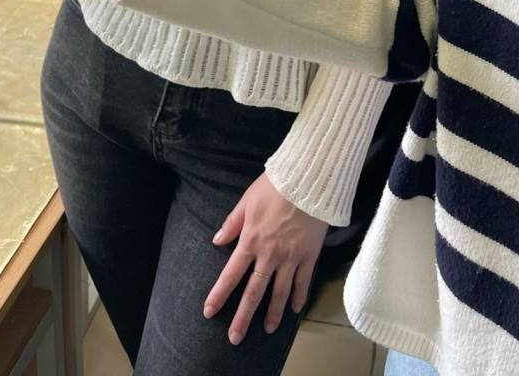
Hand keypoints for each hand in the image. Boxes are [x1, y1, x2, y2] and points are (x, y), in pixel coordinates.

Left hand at [203, 173, 327, 344]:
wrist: (308, 179)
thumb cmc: (275, 186)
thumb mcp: (247, 200)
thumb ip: (233, 223)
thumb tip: (217, 240)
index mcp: (251, 241)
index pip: (231, 274)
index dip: (219, 294)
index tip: (209, 311)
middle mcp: (269, 254)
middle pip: (254, 292)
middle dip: (243, 317)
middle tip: (235, 338)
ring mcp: (291, 257)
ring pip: (280, 292)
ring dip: (272, 313)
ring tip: (267, 329)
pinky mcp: (309, 255)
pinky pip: (303, 281)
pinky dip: (299, 297)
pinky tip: (296, 309)